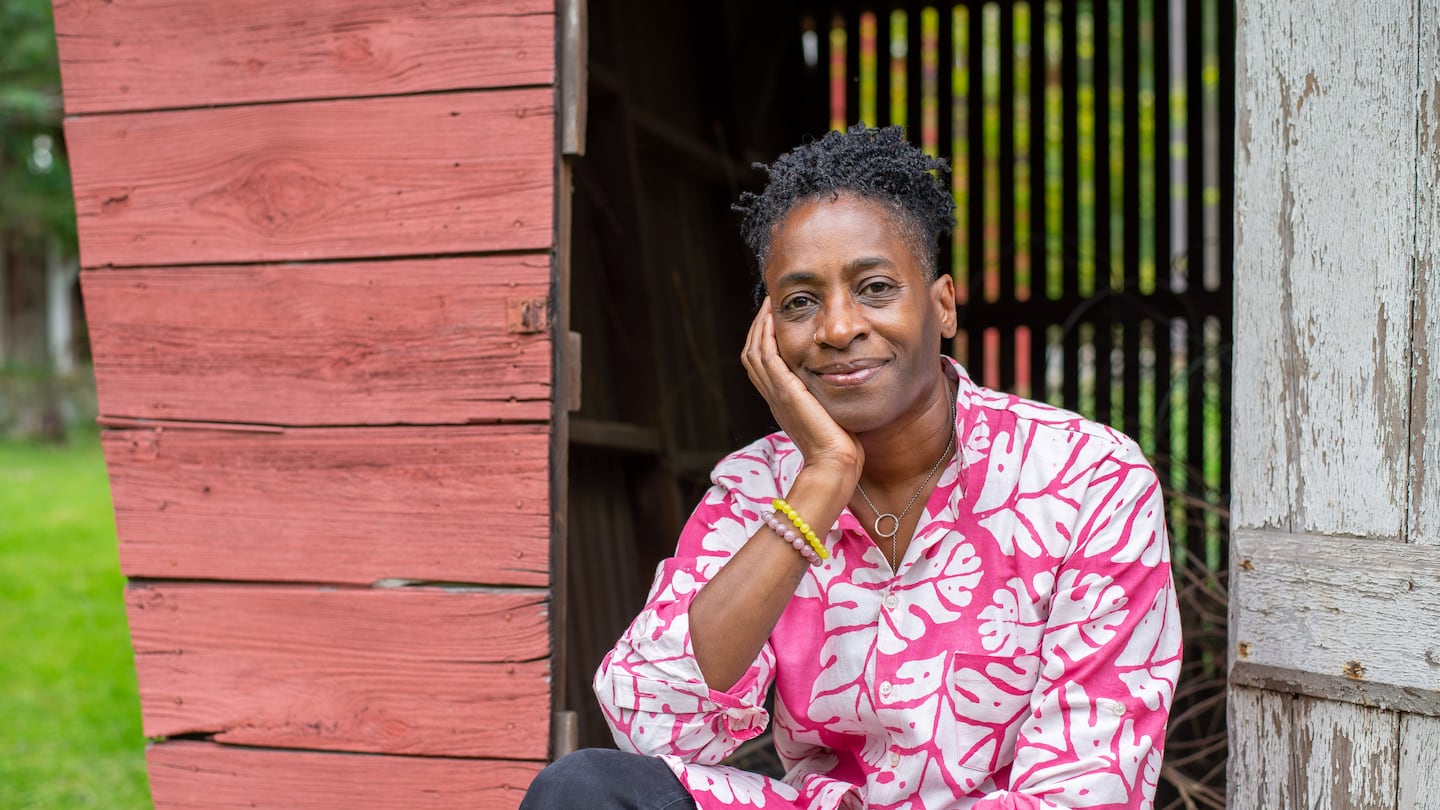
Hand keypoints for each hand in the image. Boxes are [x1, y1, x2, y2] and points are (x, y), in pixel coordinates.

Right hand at [741, 298, 863, 485]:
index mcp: (783, 404)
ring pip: (754, 351)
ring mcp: (776, 394)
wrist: (834, 466)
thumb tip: (846, 387)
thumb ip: (830, 401)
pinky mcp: (784, 391)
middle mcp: (775, 397)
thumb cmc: (841, 449)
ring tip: (770, 304)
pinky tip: (773, 316)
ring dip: (760, 325)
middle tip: (770, 305)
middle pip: (752, 355)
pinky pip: (766, 355)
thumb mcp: (832, 418)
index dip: (766, 342)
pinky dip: (765, 333)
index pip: (765, 366)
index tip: (777, 321)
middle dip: (759, 328)